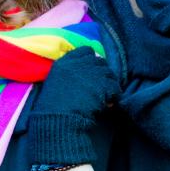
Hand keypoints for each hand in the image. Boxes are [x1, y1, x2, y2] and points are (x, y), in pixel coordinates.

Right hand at [27, 47, 118, 166]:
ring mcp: (90, 73)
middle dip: (101, 74)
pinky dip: (114, 96)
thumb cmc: (53, 107)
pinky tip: (108, 104)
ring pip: (110, 73)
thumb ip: (69, 73)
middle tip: (99, 88)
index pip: (85, 51)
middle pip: (100, 61)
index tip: (91, 72)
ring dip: (109, 85)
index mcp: (64, 63)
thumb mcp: (55, 83)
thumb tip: (88, 70)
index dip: (91, 60)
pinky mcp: (101, 85)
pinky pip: (115, 87)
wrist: (58, 120)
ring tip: (104, 97)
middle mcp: (78, 65)